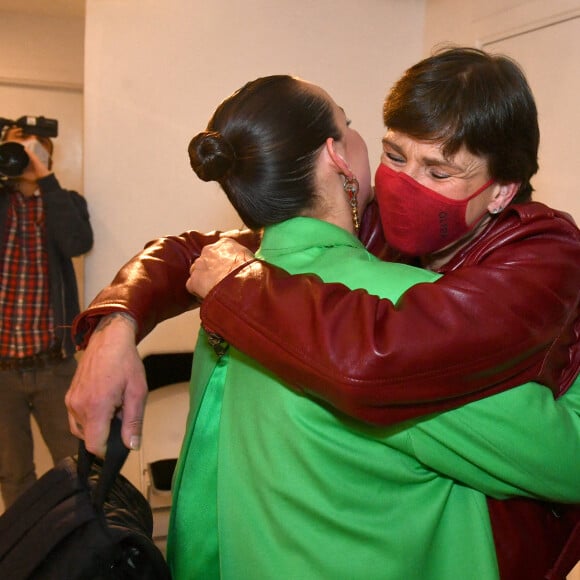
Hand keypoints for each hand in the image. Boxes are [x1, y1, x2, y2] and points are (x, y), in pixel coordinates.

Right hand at [65, 313, 146, 456]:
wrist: (108, 339)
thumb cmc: (126, 363)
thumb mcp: (137, 392)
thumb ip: (133, 421)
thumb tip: (131, 446)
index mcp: (96, 407)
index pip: (94, 445)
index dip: (108, 451)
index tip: (119, 443)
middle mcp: (78, 406)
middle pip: (88, 438)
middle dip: (105, 434)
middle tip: (120, 414)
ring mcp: (70, 401)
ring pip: (81, 429)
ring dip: (97, 425)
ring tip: (113, 406)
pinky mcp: (68, 396)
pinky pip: (76, 417)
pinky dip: (90, 417)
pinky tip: (104, 401)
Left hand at [186, 237, 254, 298]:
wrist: (243, 284)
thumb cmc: (250, 272)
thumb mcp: (252, 258)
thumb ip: (245, 257)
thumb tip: (248, 264)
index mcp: (225, 243)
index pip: (220, 250)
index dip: (223, 261)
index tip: (227, 269)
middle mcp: (210, 250)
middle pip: (206, 259)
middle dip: (211, 269)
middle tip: (220, 280)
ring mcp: (200, 264)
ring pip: (197, 271)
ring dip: (204, 279)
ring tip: (214, 289)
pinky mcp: (193, 280)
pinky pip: (192, 286)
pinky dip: (197, 291)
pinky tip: (207, 296)